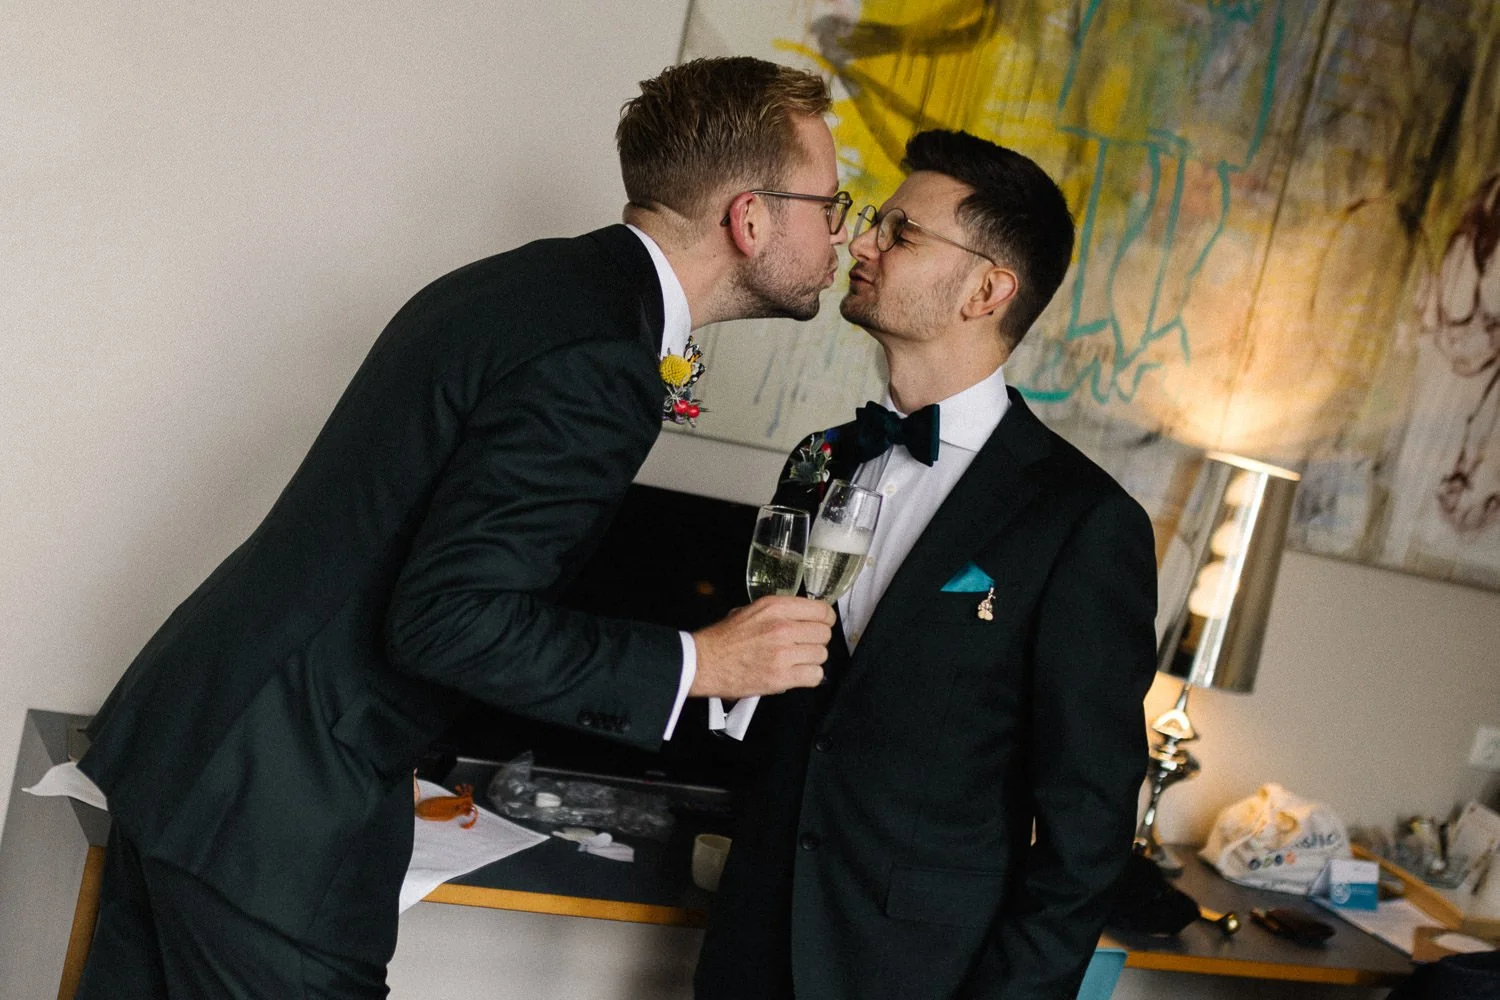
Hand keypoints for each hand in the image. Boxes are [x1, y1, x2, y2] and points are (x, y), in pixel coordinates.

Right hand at [690, 596, 833, 698]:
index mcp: (775, 608)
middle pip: (824, 634)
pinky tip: (796, 674)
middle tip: (805, 645)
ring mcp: (783, 653)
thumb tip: (802, 616)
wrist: (705, 662)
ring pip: (821, 655)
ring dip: (812, 660)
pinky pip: (814, 676)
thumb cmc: (725, 639)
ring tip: (796, 661)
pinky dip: (808, 677)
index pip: (821, 611)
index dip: (825, 620)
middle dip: (817, 641)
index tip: (821, 625)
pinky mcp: (781, 677)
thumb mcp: (751, 610)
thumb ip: (779, 611)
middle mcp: (782, 627)